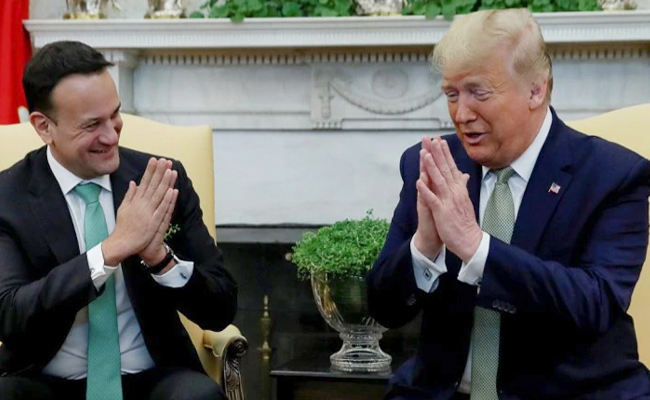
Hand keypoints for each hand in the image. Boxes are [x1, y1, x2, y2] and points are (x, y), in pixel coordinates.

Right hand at [102, 158, 177, 265]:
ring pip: (158, 194)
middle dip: (159, 172)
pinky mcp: (153, 222)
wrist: (121, 243)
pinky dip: (166, 200)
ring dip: (165, 182)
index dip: (150, 170)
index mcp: (135, 200)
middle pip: (152, 185)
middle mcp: (141, 204)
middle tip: (164, 160)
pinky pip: (161, 209)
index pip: (144, 182)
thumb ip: (130, 195)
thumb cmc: (123, 227)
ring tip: (170, 170)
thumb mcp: (123, 208)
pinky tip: (171, 191)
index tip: (154, 160)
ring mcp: (148, 212)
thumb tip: (134, 182)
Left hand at [417, 139, 481, 261]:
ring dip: (432, 167)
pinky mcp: (442, 212)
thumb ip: (462, 186)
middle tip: (431, 139)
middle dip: (438, 154)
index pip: (451, 167)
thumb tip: (463, 175)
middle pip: (445, 169)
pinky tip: (419, 181)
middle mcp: (454, 192)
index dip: (444, 154)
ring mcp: (448, 201)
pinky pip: (432, 199)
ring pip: (439, 180)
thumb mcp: (464, 200)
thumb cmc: (465, 221)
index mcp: (459, 189)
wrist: (470, 240)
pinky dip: (426, 190)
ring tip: (425, 154)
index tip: (439, 141)